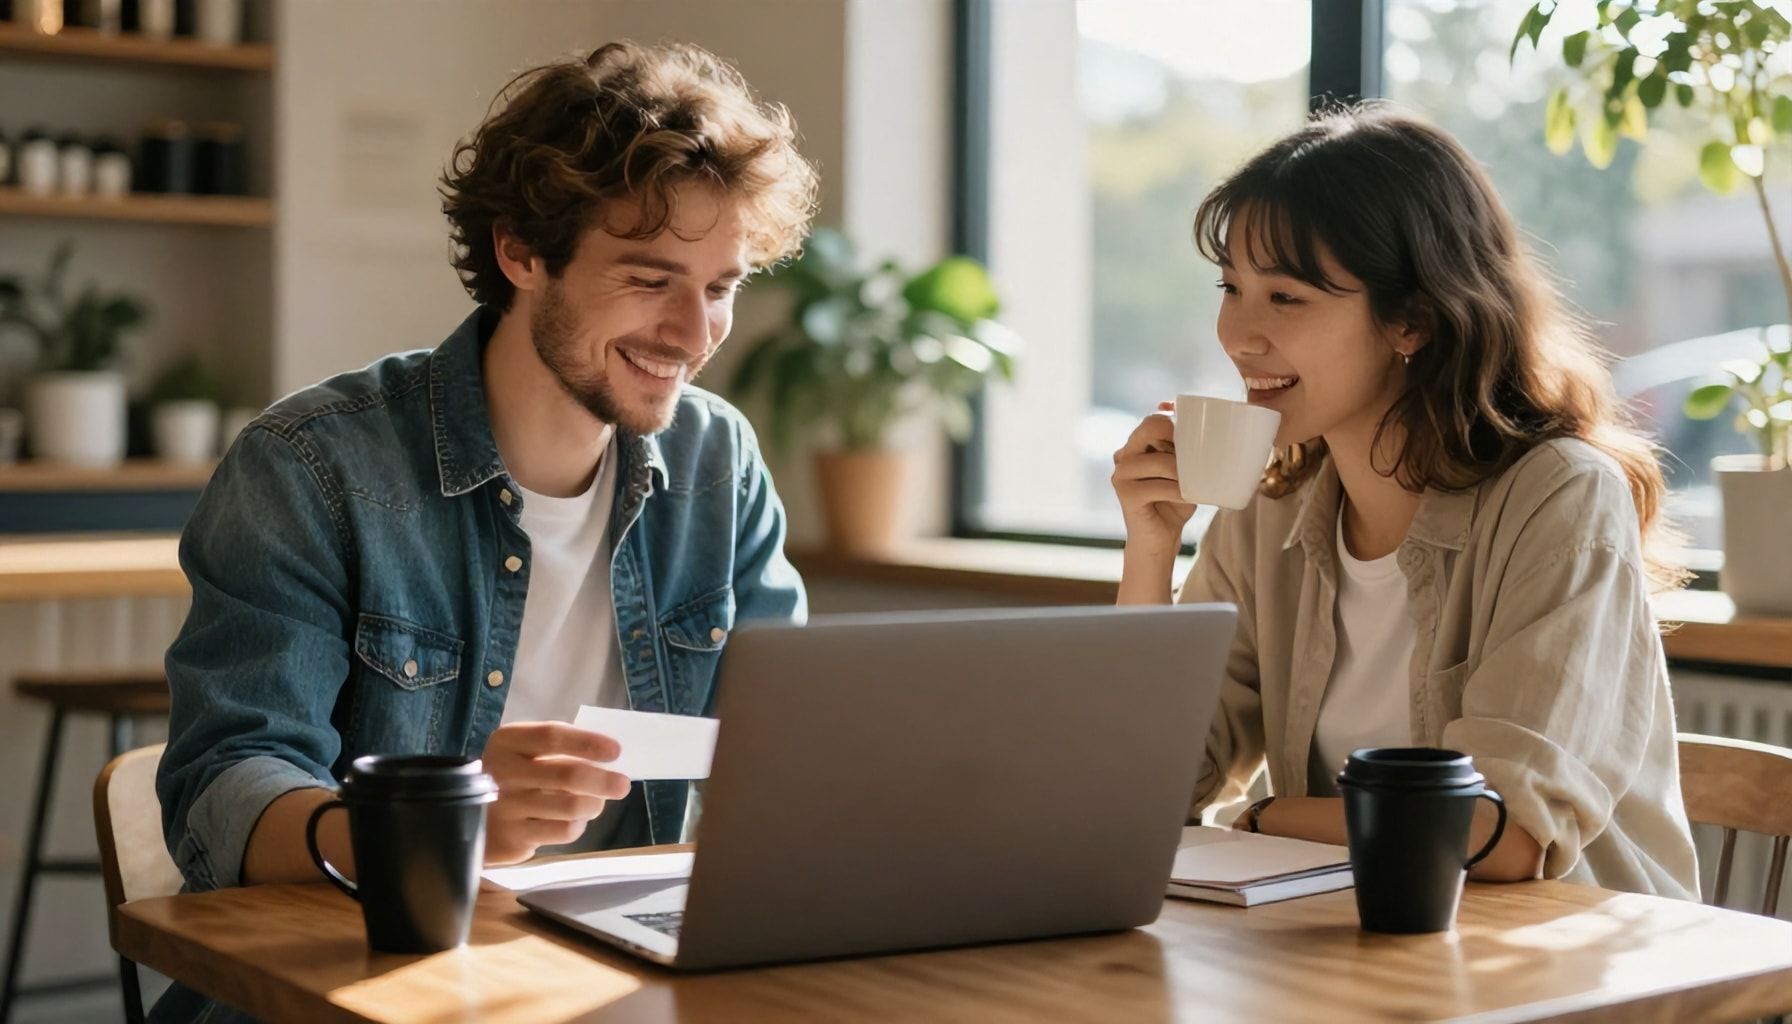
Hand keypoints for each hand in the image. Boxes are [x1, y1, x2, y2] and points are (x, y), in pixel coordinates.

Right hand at [481, 721, 629, 865]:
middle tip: (622, 785)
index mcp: (508, 741)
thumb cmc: (515, 776)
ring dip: (593, 804)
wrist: (474, 817)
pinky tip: (574, 820)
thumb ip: (561, 750)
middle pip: (567, 774)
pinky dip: (578, 825)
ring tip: (595, 803)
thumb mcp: (527, 752)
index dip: (588, 742)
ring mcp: (505, 807)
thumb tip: (609, 760)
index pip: (552, 736)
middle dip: (603, 780)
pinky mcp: (513, 837)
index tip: (615, 751)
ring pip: (571, 806)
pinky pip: (563, 831)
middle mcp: (502, 771)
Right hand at [1112, 401, 1196, 563]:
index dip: (1174, 420)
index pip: (1152, 420)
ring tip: (1195, 484)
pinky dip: (1181, 492)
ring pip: (1161, 461)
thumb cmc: (1174, 503)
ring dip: (1184, 473)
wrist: (1159, 540)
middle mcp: (1123, 456)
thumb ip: (1185, 451)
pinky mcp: (1125, 494)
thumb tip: (1210, 431)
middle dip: (1178, 442)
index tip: (1196, 432)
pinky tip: (1188, 498)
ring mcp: (1121, 474)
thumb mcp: (1182, 472)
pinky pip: (1162, 486)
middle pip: (1150, 429)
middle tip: (1195, 459)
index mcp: (1134, 446)